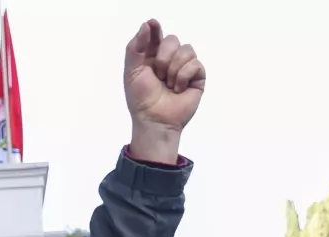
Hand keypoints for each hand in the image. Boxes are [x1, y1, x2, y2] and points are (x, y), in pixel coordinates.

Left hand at [124, 20, 204, 162]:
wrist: (154, 119)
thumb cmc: (141, 99)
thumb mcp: (132, 71)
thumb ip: (136, 47)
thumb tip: (147, 24)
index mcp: (152, 57)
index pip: (156, 36)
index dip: (155, 30)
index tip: (153, 24)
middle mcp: (169, 60)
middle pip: (173, 40)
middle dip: (163, 56)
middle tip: (157, 74)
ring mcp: (184, 68)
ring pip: (186, 49)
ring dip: (173, 68)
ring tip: (167, 84)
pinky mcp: (197, 77)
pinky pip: (195, 63)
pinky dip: (183, 76)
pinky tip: (177, 89)